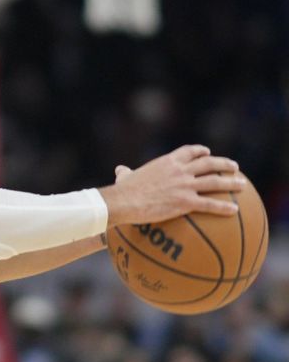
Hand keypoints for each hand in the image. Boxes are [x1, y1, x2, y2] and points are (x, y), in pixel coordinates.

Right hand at [100, 144, 243, 226]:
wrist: (125, 201)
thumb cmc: (123, 190)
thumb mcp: (125, 176)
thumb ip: (126, 172)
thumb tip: (120, 170)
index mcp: (167, 162)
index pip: (189, 151)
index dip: (200, 151)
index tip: (207, 153)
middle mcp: (180, 171)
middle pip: (209, 164)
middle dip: (224, 164)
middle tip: (234, 167)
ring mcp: (184, 186)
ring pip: (215, 182)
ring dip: (231, 183)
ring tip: (242, 185)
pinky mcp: (185, 202)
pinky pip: (210, 204)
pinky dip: (223, 207)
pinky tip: (234, 210)